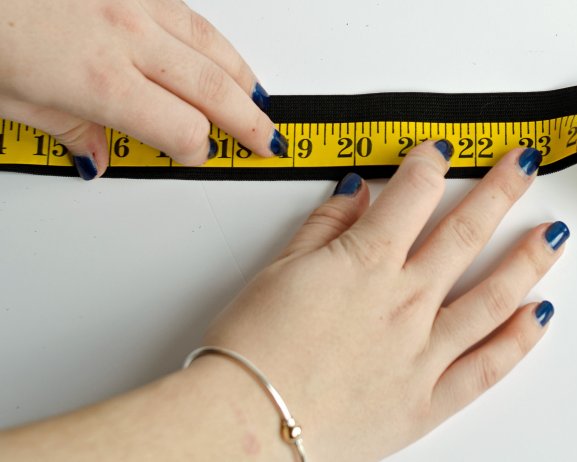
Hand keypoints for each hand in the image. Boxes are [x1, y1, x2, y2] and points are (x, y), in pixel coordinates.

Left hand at [0, 0, 283, 179]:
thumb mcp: (14, 102)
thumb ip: (70, 132)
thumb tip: (96, 156)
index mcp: (101, 82)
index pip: (182, 129)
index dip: (195, 150)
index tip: (192, 155)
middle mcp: (127, 38)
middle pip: (214, 91)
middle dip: (248, 123)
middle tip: (267, 140)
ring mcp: (134, 2)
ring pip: (212, 47)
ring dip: (243, 79)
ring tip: (258, 100)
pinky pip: (190, 15)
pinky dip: (215, 43)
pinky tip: (222, 55)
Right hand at [201, 141, 568, 460]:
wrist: (247, 422)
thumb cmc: (255, 350)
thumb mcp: (280, 271)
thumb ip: (324, 228)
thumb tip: (353, 195)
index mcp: (366, 263)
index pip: (413, 193)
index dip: (428, 163)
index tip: (435, 153)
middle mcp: (404, 302)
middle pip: (466, 231)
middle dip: (500, 190)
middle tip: (520, 168)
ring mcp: (422, 351)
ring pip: (493, 294)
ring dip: (528, 257)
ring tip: (549, 234)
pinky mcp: (426, 399)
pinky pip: (488, 365)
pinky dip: (520, 337)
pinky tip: (538, 314)